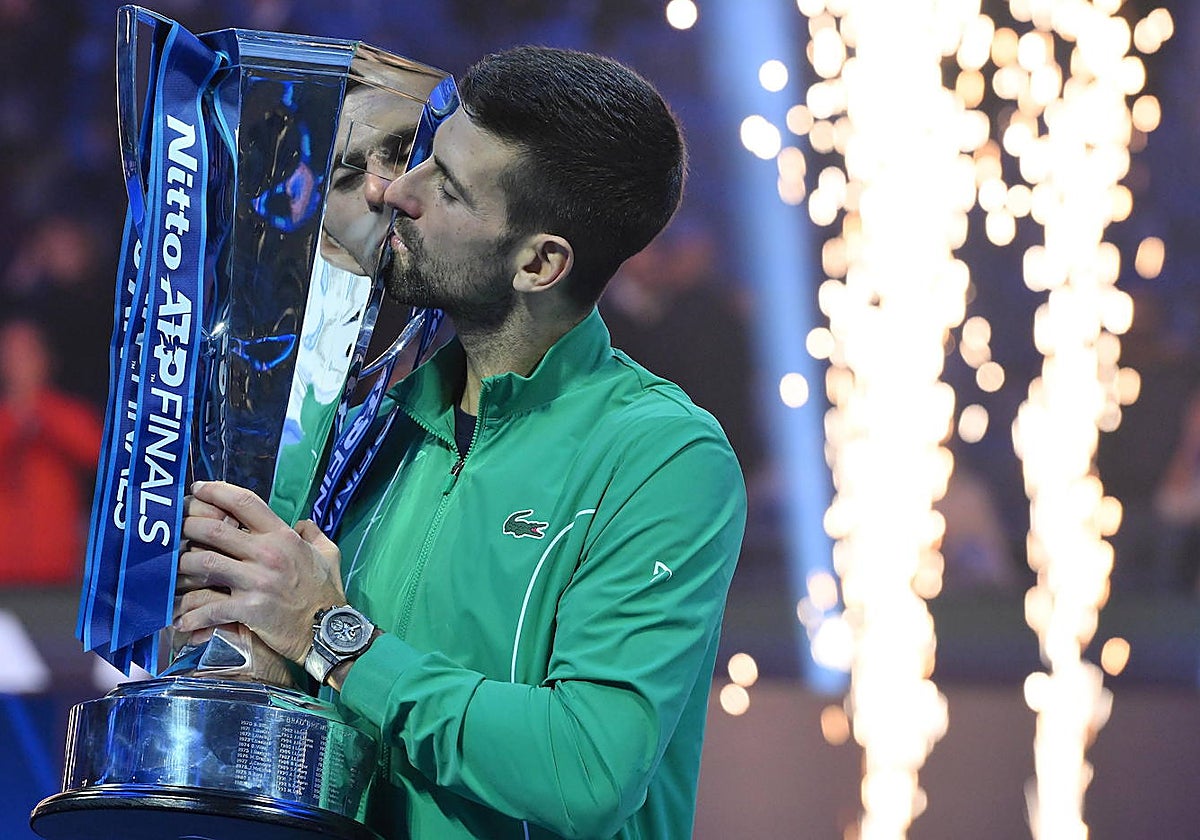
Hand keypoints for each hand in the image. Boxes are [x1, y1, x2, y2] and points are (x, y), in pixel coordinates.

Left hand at [175, 480, 344, 663]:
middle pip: (214, 529)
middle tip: (175, 529)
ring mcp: (256, 581)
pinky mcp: (248, 609)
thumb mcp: (329, 554)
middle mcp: (267, 554)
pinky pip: (210, 607)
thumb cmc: (327, 592)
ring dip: (182, 565)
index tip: (198, 488)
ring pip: (204, 563)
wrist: (329, 631)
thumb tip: (302, 523)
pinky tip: (181, 619)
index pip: (245, 502)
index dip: (216, 491)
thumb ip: (314, 534)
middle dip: (188, 525)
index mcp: (283, 536)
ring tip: (172, 569)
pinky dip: (192, 614)